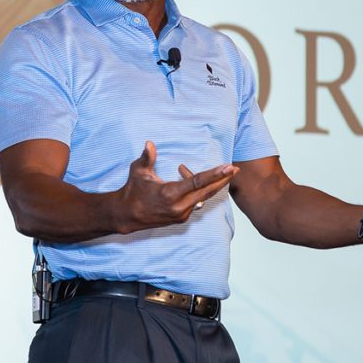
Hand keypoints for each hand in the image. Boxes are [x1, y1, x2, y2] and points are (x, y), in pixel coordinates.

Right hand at [118, 141, 237, 231]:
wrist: (127, 215)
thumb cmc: (133, 190)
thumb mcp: (138, 172)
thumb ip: (146, 157)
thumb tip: (149, 143)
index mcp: (170, 194)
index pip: (198, 182)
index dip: (215, 174)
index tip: (228, 168)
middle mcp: (179, 207)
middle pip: (207, 192)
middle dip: (223, 180)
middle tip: (235, 169)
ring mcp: (181, 215)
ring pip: (202, 198)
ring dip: (211, 185)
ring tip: (222, 174)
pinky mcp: (181, 219)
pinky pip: (196, 203)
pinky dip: (200, 192)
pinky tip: (202, 183)